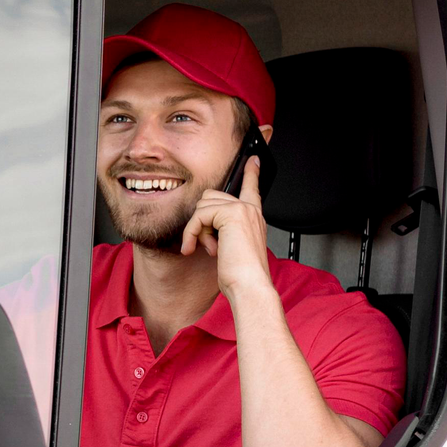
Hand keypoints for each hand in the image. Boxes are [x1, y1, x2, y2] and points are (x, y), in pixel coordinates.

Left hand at [180, 153, 274, 298]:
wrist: (249, 286)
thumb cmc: (241, 275)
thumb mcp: (231, 248)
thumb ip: (223, 231)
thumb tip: (204, 224)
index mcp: (254, 217)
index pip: (252, 188)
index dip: (251, 173)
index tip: (252, 160)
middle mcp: (250, 210)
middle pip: (211, 196)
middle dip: (202, 221)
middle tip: (209, 246)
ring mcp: (242, 209)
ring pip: (203, 205)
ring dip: (198, 229)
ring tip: (209, 250)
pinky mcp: (231, 214)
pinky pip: (199, 216)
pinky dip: (192, 233)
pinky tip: (195, 248)